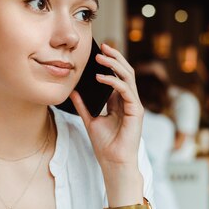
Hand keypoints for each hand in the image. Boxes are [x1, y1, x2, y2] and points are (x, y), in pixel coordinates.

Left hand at [70, 43, 143, 169]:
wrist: (113, 162)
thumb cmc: (105, 145)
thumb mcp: (90, 120)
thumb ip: (83, 105)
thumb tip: (72, 91)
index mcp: (120, 101)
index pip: (117, 75)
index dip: (110, 62)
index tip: (98, 52)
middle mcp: (129, 100)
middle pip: (125, 71)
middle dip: (115, 57)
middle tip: (102, 46)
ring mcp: (134, 104)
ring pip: (128, 76)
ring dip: (115, 64)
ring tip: (101, 57)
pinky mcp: (136, 111)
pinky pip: (126, 90)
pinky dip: (114, 81)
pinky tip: (101, 77)